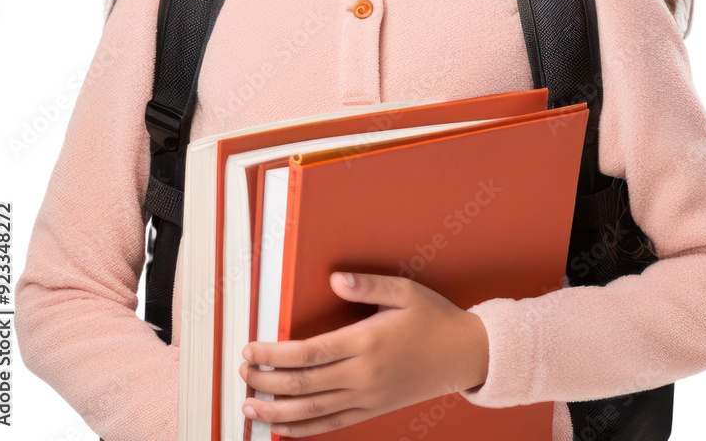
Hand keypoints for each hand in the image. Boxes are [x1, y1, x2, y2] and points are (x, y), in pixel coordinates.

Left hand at [239, 271, 488, 436]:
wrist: (464, 355)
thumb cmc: (434, 318)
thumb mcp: (405, 291)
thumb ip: (368, 284)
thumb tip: (334, 279)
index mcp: (367, 342)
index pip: (308, 353)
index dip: (273, 354)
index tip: (250, 349)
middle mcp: (364, 375)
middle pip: (303, 384)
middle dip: (266, 381)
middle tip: (241, 372)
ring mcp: (368, 397)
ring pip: (313, 411)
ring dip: (277, 411)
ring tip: (249, 405)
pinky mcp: (373, 410)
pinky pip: (333, 424)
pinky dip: (304, 429)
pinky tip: (282, 428)